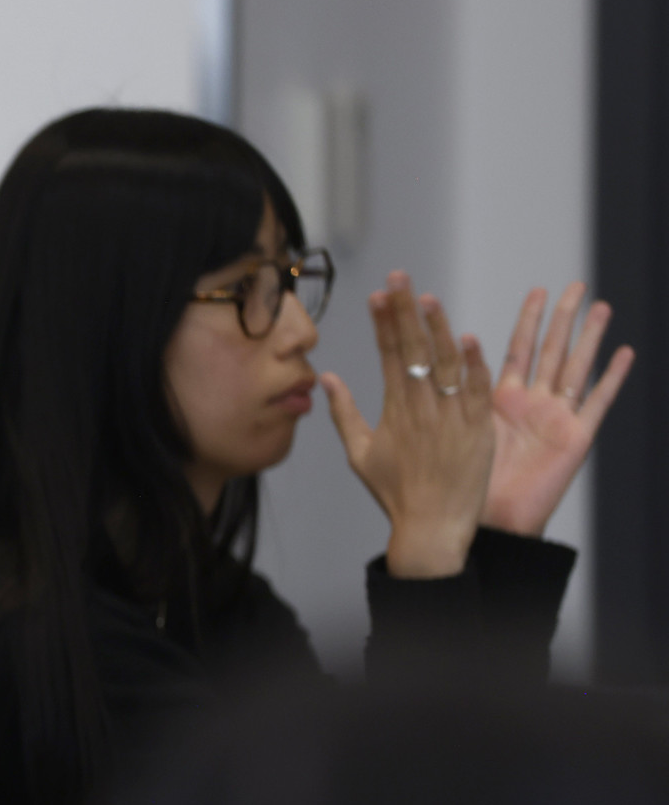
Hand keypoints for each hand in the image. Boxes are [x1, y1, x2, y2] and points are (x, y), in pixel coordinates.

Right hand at [322, 271, 493, 577]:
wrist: (430, 527)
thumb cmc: (394, 493)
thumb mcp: (360, 454)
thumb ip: (344, 413)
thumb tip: (326, 378)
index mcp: (393, 412)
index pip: (388, 355)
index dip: (383, 322)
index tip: (379, 294)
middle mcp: (420, 410)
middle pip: (412, 351)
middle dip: (404, 311)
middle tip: (399, 277)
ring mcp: (449, 418)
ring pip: (443, 365)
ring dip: (436, 328)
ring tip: (427, 297)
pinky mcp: (477, 430)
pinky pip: (474, 392)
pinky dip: (471, 366)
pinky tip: (467, 339)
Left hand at [475, 283, 634, 537]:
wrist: (488, 520)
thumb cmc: (467, 482)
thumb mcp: (459, 429)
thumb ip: (455, 395)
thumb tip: (429, 362)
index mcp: (504, 399)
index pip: (519, 348)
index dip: (528, 319)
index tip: (537, 289)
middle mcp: (534, 404)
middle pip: (553, 350)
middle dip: (564, 318)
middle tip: (575, 285)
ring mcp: (558, 419)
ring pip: (577, 368)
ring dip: (590, 338)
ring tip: (602, 306)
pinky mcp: (576, 438)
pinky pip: (597, 402)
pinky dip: (611, 378)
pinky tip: (625, 353)